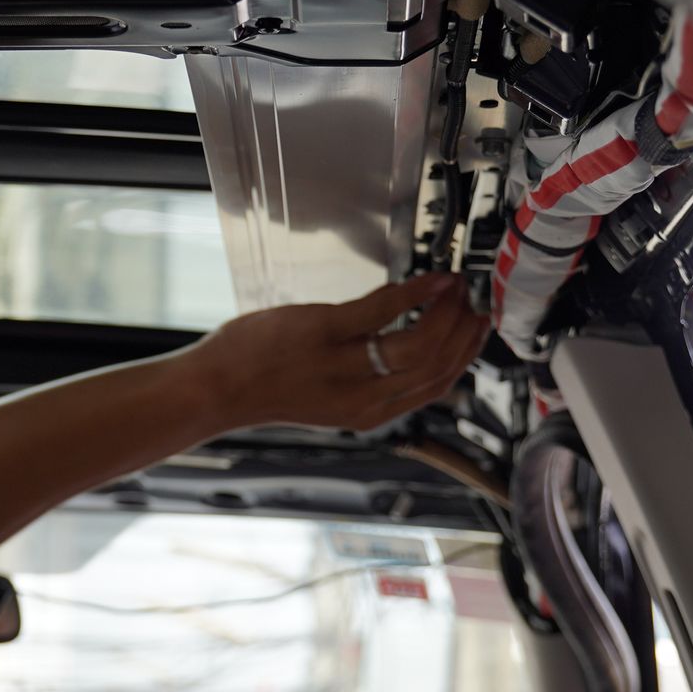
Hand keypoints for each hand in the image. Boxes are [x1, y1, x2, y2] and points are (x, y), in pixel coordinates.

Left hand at [184, 273, 489, 432]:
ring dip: (447, 311)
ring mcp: (345, 365)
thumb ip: (366, 379)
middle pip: (437, 366)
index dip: (464, 356)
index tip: (475, 328)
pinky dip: (417, 291)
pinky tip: (431, 278)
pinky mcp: (325, 332)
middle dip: (462, 330)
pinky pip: (386, 310)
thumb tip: (401, 348)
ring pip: (421, 343)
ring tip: (454, 287)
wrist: (217, 388)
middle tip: (470, 301)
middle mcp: (363, 396)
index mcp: (368, 413)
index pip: (436, 387)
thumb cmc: (266, 384)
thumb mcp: (328, 395)